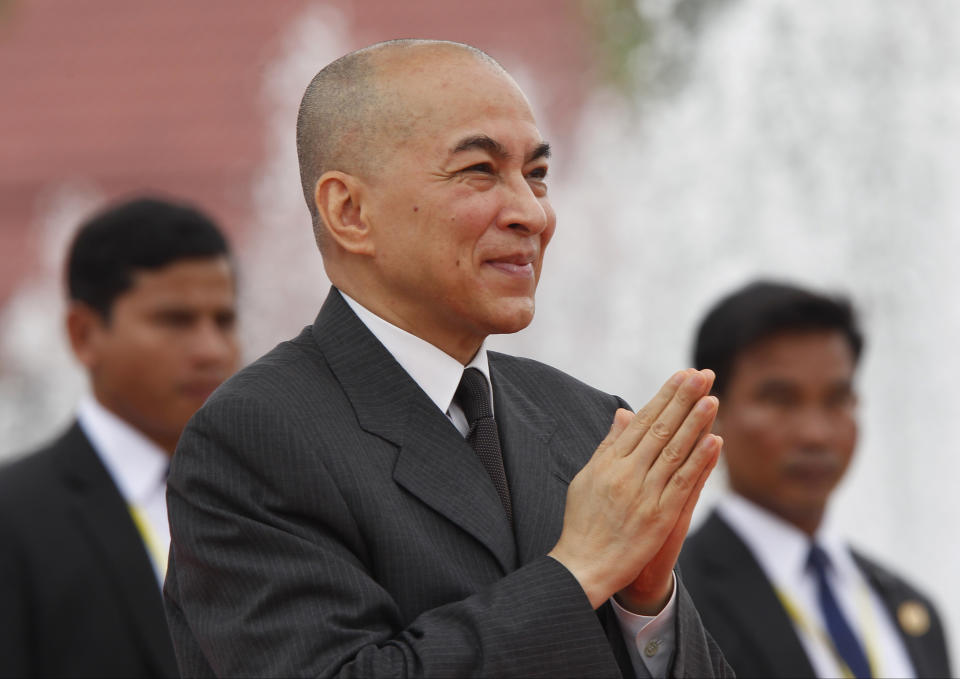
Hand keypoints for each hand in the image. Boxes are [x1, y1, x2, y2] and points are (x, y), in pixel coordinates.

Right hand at [548, 369, 720, 612]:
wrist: (582, 565)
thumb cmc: (583, 522)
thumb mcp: (588, 477)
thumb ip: (608, 445)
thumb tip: (623, 414)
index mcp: (609, 462)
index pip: (641, 421)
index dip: (664, 397)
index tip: (681, 376)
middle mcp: (626, 473)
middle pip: (659, 429)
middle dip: (683, 399)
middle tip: (702, 374)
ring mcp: (644, 494)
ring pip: (674, 451)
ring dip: (695, 423)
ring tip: (712, 398)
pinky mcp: (659, 516)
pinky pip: (682, 483)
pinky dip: (699, 461)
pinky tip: (714, 441)